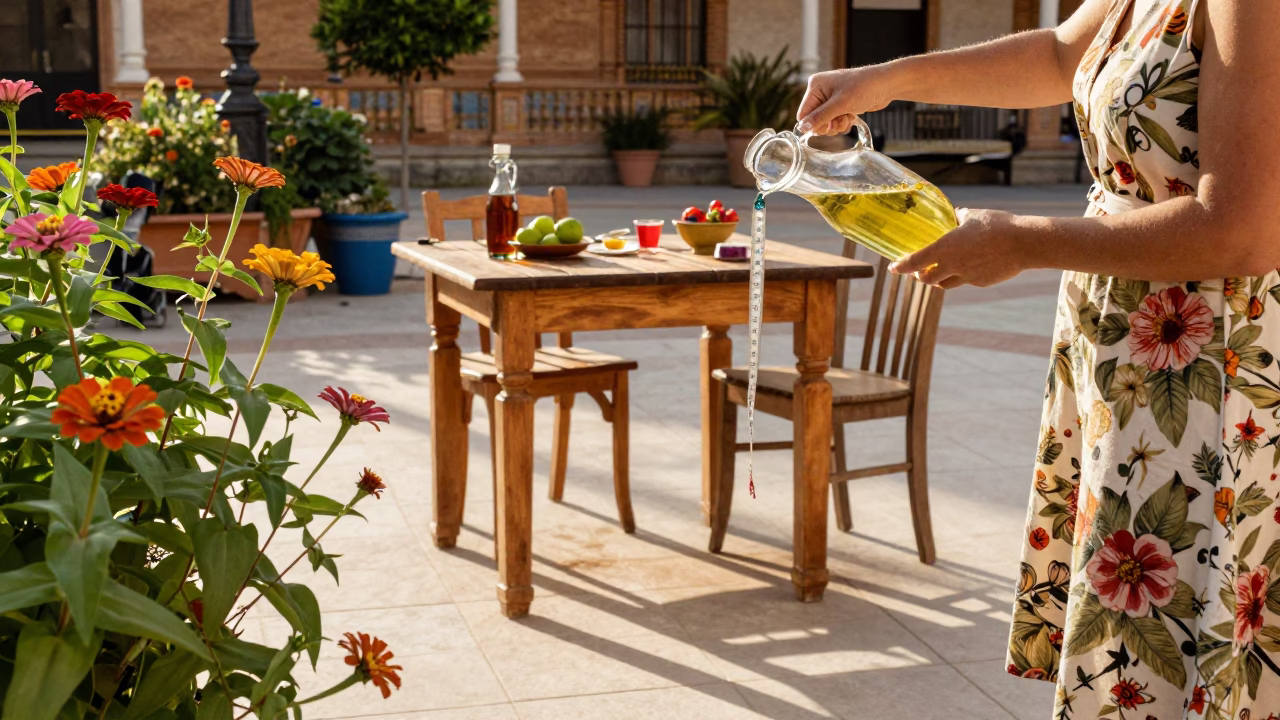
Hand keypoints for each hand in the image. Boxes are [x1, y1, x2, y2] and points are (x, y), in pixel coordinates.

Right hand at [796, 67, 892, 135]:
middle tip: (840, 121)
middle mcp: (821, 91)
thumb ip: (820, 117)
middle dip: (827, 124)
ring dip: (836, 124)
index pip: (804, 113)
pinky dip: (842, 122)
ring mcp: (831, 98)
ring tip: (847, 117)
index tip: (827, 127)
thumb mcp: (840, 104)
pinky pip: (834, 120)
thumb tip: (802, 128)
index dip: (813, 124)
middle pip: (814, 119)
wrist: (886, 84)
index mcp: (816, 85)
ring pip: (825, 122)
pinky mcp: (840, 104)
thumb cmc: (864, 88)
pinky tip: (851, 116)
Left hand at [888, 208, 1033, 287]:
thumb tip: (954, 214)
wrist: (1024, 243)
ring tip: (939, 273)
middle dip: (919, 276)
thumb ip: (958, 217)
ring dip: (938, 280)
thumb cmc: (998, 224)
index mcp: (945, 248)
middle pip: (926, 279)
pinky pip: (966, 281)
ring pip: (945, 284)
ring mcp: (967, 277)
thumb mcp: (973, 215)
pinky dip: (961, 277)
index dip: (901, 266)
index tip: (892, 268)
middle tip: (918, 271)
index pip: (915, 261)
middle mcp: (952, 266)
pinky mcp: (981, 282)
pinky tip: (968, 268)